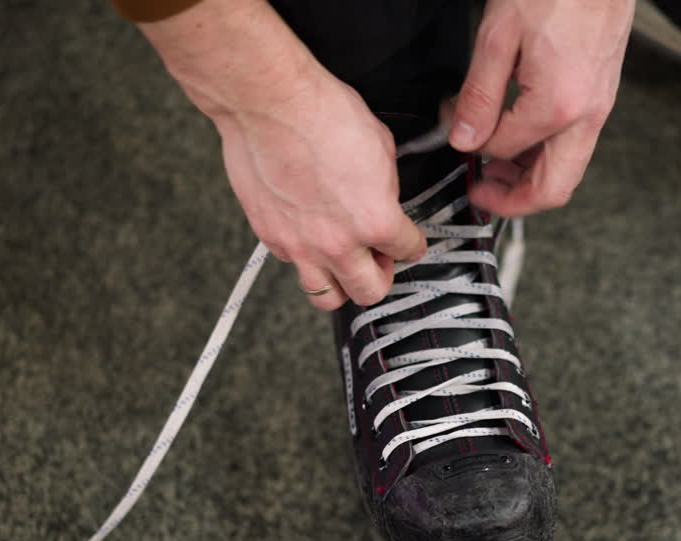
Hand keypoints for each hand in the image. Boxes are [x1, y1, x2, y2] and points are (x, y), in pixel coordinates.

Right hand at [214, 74, 424, 309]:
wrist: (269, 102)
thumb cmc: (321, 112)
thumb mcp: (380, 145)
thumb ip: (387, 185)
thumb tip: (384, 196)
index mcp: (375, 220)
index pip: (407, 251)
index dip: (412, 244)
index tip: (408, 242)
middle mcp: (338, 243)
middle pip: (370, 292)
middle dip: (381, 276)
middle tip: (378, 259)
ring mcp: (300, 245)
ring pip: (327, 297)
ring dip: (341, 284)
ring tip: (343, 263)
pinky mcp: (270, 236)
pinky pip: (293, 265)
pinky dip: (305, 258)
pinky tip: (309, 236)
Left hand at [448, 0, 634, 216]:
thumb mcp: (499, 35)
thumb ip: (479, 94)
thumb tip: (464, 137)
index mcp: (556, 105)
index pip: (504, 150)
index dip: (471, 149)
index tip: (453, 134)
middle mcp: (586, 115)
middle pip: (553, 188)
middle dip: (512, 200)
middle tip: (480, 191)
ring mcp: (599, 108)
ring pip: (567, 170)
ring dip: (530, 178)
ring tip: (495, 167)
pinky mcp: (602, 96)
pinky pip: (575, 144)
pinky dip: (546, 153)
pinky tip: (520, 137)